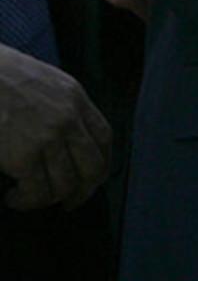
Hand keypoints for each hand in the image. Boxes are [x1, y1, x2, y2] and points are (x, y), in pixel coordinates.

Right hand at [0, 43, 111, 210]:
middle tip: (71, 202)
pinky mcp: (23, 157)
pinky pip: (36, 192)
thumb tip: (66, 137)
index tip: (94, 176)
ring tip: (28, 198)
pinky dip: (25, 201)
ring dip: (48, 200)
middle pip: (92, 167)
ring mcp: (47, 139)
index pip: (104, 137)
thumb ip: (61, 106)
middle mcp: (68, 119)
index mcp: (75, 98)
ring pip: (65, 185)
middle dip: (85, 191)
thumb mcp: (45, 82)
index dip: (102, 161)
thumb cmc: (2, 78)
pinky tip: (12, 198)